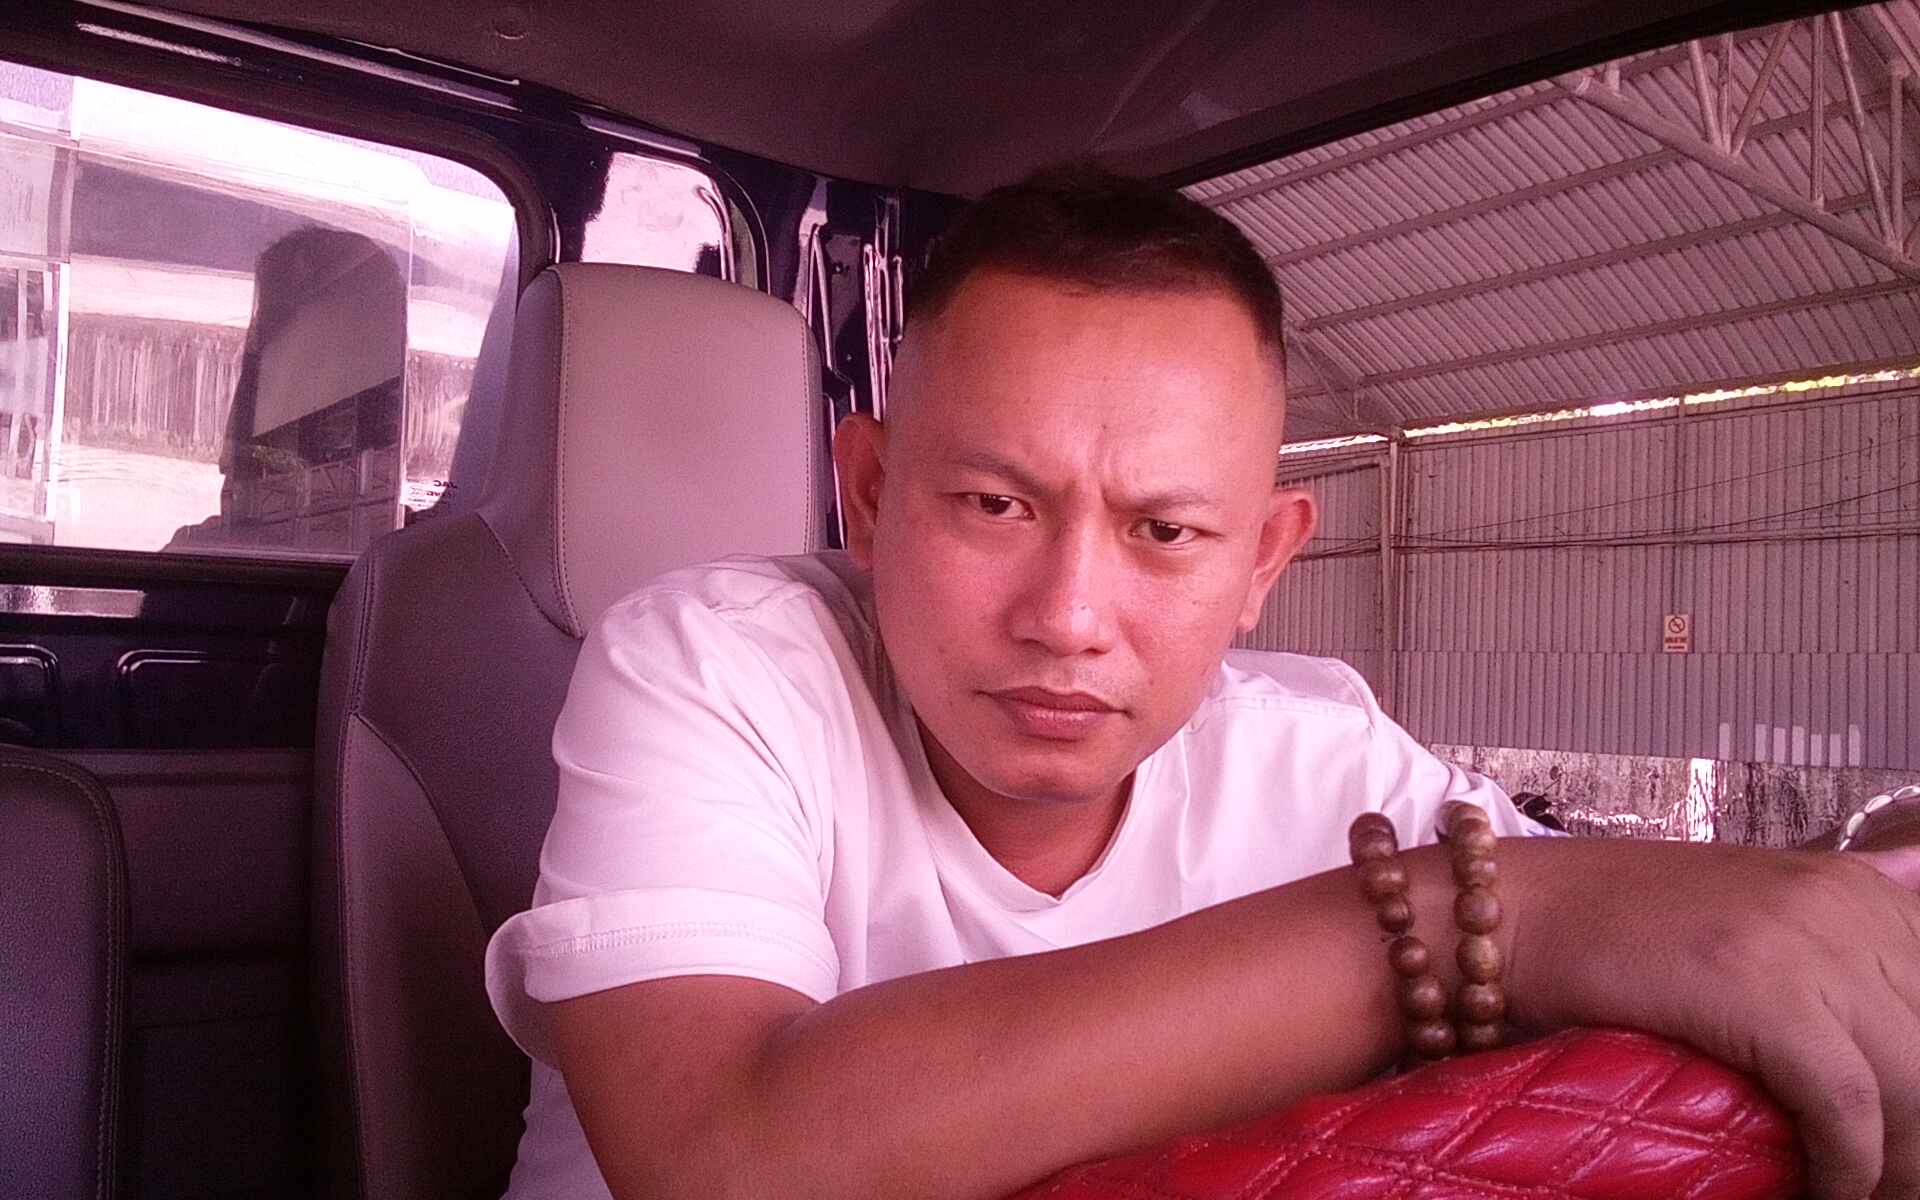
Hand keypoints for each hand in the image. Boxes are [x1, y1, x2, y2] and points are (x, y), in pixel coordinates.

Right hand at [1502, 839, 1919, 1199]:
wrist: (1515, 913)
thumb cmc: (1612, 927)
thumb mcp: (1744, 917)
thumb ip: (1823, 939)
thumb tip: (1904, 949)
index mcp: (1850, 884)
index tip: (1904, 1129)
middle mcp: (1844, 903)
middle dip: (1919, 1126)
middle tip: (1888, 1176)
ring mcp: (1807, 943)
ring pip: (1912, 1085)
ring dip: (1894, 1157)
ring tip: (1858, 1187)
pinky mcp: (1765, 995)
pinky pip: (1848, 1110)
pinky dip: (1846, 1167)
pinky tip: (1824, 1186)